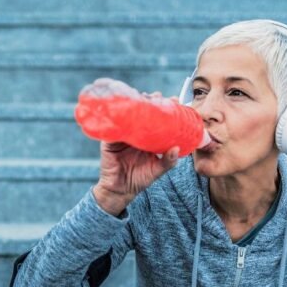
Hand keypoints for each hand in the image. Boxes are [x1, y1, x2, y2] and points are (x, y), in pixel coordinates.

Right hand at [92, 93, 185, 211]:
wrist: (120, 190)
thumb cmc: (139, 179)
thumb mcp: (157, 170)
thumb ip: (168, 161)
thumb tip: (176, 149)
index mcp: (147, 137)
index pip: (156, 118)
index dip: (164, 108)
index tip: (173, 100)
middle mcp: (135, 133)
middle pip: (142, 112)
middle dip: (150, 101)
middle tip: (158, 96)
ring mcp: (122, 134)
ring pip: (128, 115)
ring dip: (135, 104)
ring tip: (144, 97)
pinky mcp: (110, 139)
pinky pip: (113, 126)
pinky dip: (118, 117)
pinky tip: (124, 110)